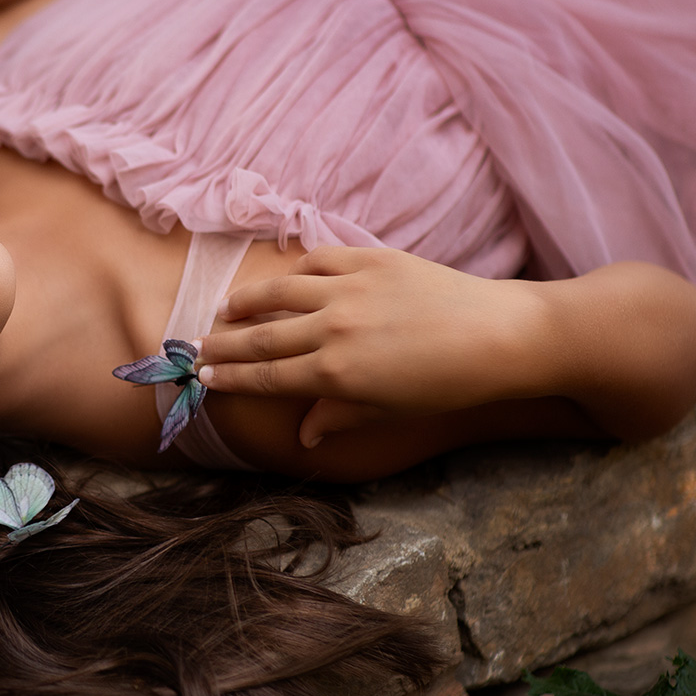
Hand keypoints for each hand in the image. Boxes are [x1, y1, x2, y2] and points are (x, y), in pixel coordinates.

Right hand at [195, 246, 542, 446]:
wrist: (499, 336)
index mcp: (336, 374)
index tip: (205, 378)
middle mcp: (334, 329)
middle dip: (225, 344)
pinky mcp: (372, 259)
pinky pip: (319, 260)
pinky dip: (296, 269)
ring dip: (247, 302)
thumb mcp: (390, 411)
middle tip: (195, 347)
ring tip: (225, 309)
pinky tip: (285, 278)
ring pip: (280, 292)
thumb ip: (340, 417)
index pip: (268, 375)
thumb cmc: (448, 385)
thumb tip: (304, 435)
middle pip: (263, 336)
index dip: (233, 378)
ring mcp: (351, 290)